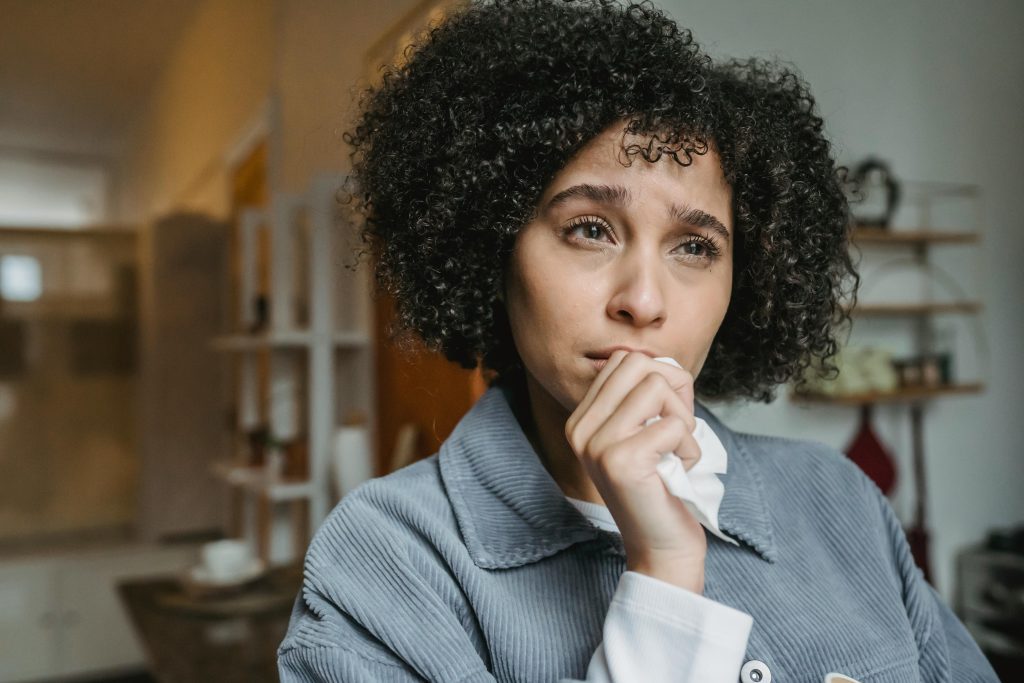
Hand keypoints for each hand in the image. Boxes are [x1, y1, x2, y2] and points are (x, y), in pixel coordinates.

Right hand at [565, 350, 706, 591]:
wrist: (661, 548)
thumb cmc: (663, 487)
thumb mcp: (646, 432)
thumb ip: (646, 395)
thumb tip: (663, 362)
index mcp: (581, 420)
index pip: (623, 360)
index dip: (659, 378)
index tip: (665, 417)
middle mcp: (580, 430)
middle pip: (639, 364)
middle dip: (673, 390)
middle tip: (677, 430)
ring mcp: (596, 445)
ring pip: (658, 388)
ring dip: (683, 421)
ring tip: (675, 454)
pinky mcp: (620, 462)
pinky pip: (674, 425)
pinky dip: (689, 448)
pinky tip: (677, 472)